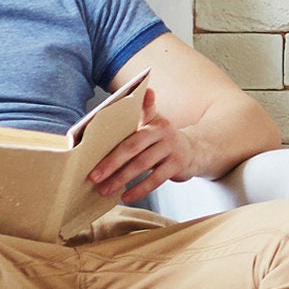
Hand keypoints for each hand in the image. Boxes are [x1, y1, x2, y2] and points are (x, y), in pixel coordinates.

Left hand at [88, 87, 197, 205]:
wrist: (195, 152)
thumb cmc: (162, 140)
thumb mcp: (152, 126)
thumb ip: (134, 123)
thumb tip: (106, 128)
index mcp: (153, 120)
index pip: (146, 109)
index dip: (147, 101)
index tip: (146, 92)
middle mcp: (163, 131)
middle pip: (133, 145)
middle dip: (111, 162)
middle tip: (94, 176)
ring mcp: (171, 148)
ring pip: (142, 164)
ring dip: (121, 179)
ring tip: (104, 190)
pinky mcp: (177, 165)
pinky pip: (155, 179)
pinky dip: (139, 190)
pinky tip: (125, 197)